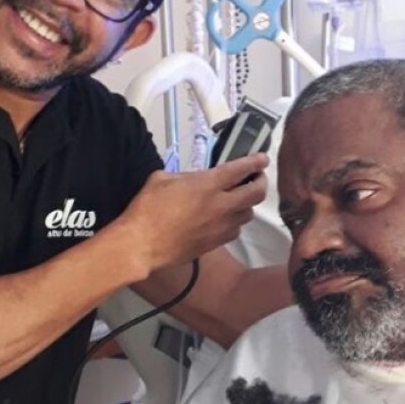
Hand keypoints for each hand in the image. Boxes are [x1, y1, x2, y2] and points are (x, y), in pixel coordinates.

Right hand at [120, 154, 268, 274]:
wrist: (141, 244)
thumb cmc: (147, 208)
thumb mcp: (162, 179)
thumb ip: (185, 177)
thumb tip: (193, 180)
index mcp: (208, 184)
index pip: (241, 169)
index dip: (256, 161)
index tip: (263, 158)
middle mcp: (221, 205)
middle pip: (256, 193)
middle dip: (261, 182)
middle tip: (257, 178)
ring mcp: (221, 227)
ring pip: (248, 214)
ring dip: (247, 204)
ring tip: (240, 199)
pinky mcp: (216, 244)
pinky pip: (235, 230)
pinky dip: (235, 222)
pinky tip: (226, 219)